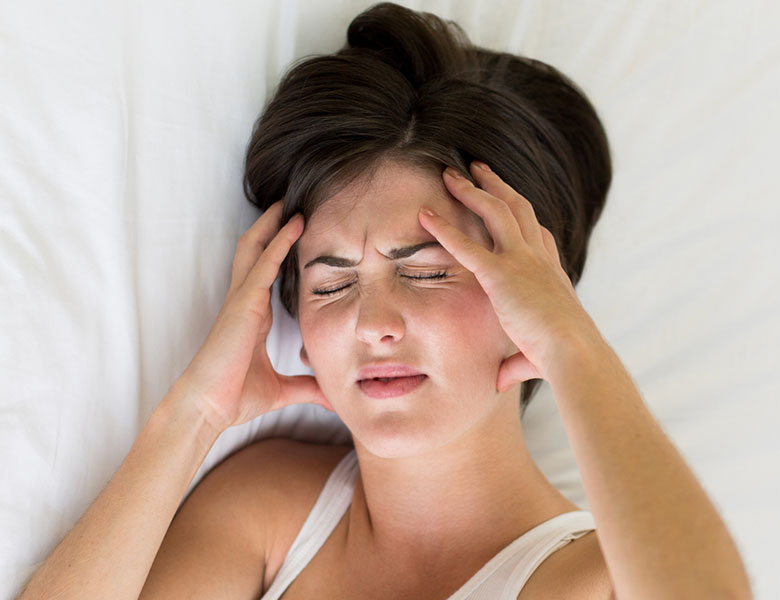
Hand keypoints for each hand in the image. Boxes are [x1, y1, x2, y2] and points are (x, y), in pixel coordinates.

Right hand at [177, 200, 331, 431]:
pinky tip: (294, 226)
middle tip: (289, 203)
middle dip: (270, 226)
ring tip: (289, 202)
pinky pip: (262, 265)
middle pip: (255, 252)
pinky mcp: (243, 304)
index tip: (297, 233)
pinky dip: (278, 243)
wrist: (209, 408)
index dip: (278, 250)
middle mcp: (246, 301)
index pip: (266, 272)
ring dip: (272, 224)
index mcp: (253, 315)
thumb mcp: (282, 390)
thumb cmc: (236, 397)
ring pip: (255, 249)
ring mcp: (242, 300)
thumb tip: (331, 396)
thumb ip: (307, 388)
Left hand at [418, 161, 600, 390]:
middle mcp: (538, 258)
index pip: (538, 235)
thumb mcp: (537, 356)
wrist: (572, 352)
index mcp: (551, 272)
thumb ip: (516, 364)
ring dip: (471, 190)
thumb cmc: (561, 358)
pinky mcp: (500, 272)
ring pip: (496, 211)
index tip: (512, 203)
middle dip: (497, 185)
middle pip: (519, 208)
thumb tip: (501, 381)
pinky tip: (424, 215)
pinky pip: (466, 244)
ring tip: (451, 174)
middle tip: (479, 167)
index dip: (524, 217)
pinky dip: (443, 227)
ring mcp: (521, 260)